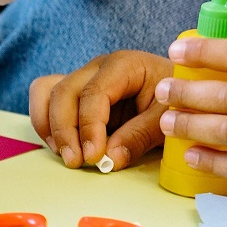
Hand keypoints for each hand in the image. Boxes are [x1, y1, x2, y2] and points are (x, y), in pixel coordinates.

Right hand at [29, 51, 175, 170]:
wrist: (181, 94)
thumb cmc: (176, 101)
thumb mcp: (167, 119)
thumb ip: (140, 136)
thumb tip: (109, 159)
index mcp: (123, 65)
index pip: (94, 93)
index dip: (89, 126)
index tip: (93, 156)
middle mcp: (97, 68)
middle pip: (64, 92)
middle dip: (65, 130)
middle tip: (76, 162)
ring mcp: (83, 79)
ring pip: (47, 93)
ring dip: (50, 127)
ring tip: (66, 154)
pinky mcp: (75, 94)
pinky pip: (45, 99)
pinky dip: (47, 123)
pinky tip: (62, 146)